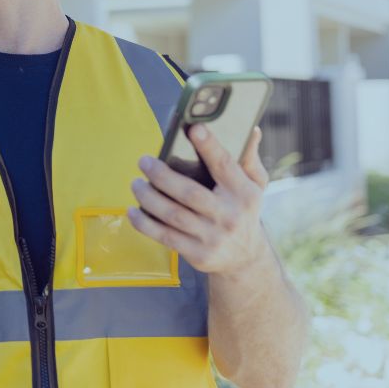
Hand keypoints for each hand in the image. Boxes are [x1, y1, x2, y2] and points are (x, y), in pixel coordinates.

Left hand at [128, 124, 269, 276]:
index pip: (225, 166)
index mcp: (244, 193)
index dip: (209, 147)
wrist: (246, 258)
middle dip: (161, 175)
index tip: (193, 128)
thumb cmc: (243, 211)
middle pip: (190, 193)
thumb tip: (252, 130)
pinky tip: (133, 210)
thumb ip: (249, 159)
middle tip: (143, 161)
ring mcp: (213, 237)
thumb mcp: (255, 187)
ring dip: (147, 197)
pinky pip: (164, 236)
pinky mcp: (197, 254)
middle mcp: (229, 215)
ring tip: (136, 184)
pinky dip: (144, 223)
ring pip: (172, 215)